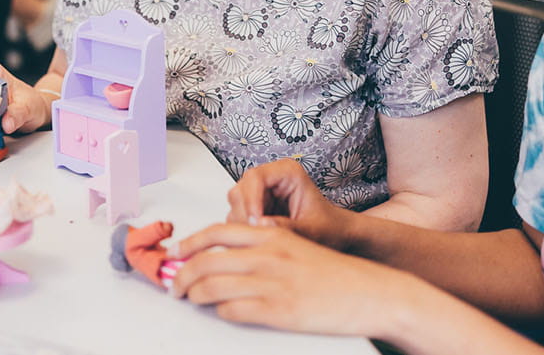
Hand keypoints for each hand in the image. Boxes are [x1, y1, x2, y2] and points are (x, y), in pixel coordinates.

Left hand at [169, 222, 423, 337]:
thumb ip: (264, 245)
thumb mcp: (296, 245)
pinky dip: (220, 311)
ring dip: (194, 294)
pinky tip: (221, 311)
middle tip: (174, 285)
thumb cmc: (334, 274)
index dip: (189, 244)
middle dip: (181, 275)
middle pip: (205, 261)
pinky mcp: (278, 310)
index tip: (176, 254)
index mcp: (271, 236)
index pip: (215, 232)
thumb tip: (227, 254)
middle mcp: (267, 255)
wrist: (370, 293)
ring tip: (190, 299)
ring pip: (212, 286)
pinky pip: (232, 310)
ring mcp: (271, 283)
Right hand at [226, 159, 352, 249]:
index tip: (256, 222)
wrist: (334, 235)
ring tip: (264, 240)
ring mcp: (259, 193)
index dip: (251, 199)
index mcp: (287, 172)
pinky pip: (237, 218)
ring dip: (244, 225)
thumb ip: (289, 227)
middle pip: (241, 190)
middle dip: (247, 215)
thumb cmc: (329, 227)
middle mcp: (270, 178)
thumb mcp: (313, 230)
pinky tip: (262, 241)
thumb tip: (260, 226)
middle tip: (258, 236)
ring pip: (235, 205)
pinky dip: (244, 231)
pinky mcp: (253, 208)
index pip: (256, 177)